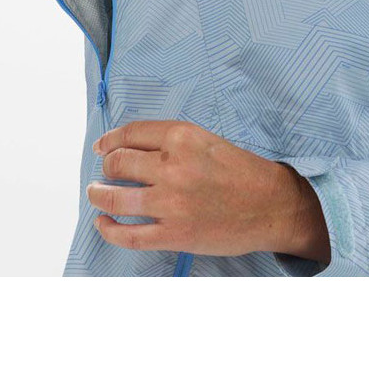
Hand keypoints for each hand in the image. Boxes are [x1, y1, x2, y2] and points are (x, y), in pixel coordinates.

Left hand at [87, 119, 329, 261]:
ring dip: (98, 195)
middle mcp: (172, 167)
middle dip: (106, 167)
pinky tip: (103, 224)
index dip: (109, 141)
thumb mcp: (207, 141)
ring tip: (96, 194)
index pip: (129, 134)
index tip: (102, 147)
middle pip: (117, 164)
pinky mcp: (174, 234)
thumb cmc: (243, 172)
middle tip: (105, 172)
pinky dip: (109, 230)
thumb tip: (131, 149)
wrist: (273, 206)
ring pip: (115, 198)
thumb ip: (171, 143)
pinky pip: (128, 235)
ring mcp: (171, 203)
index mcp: (182, 138)